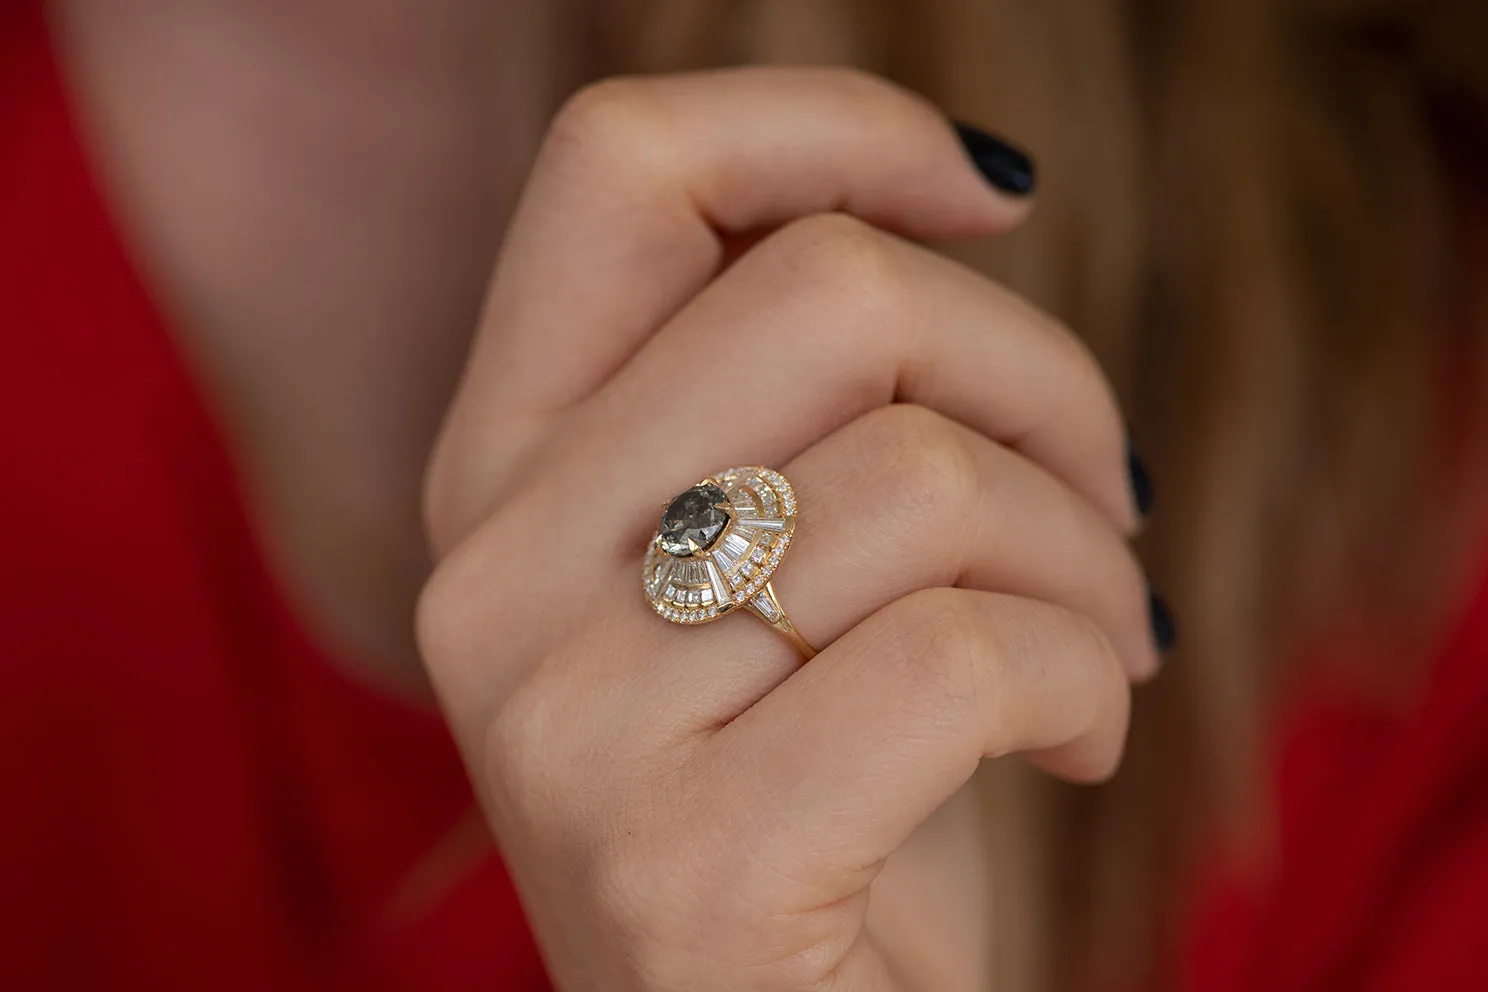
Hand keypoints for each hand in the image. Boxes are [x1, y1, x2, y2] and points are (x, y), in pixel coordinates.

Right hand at [419, 67, 1153, 990]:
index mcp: (499, 468)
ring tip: (1105, 634)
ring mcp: (566, 727)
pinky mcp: (689, 868)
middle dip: (1039, 372)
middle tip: (1101, 488)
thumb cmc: (818, 781)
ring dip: (1086, 554)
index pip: (616, 167)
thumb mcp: (774, 557)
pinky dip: (1087, 680)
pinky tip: (1082, 737)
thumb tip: (960, 186)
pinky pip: (966, 658)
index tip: (988, 194)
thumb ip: (792, 380)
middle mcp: (489, 576)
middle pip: (829, 294)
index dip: (827, 127)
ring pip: (926, 479)